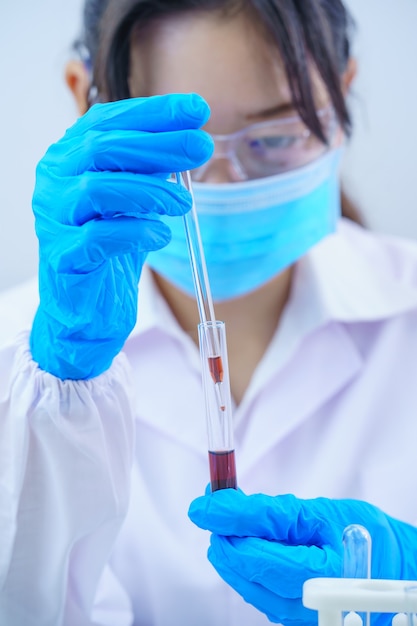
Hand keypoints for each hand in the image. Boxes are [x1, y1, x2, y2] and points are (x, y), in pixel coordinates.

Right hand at [30, 93, 212, 378]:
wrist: (88, 306)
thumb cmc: (112, 247)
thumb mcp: (135, 198)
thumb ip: (151, 167)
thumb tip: (193, 133)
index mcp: (70, 158)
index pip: (108, 121)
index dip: (154, 113)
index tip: (197, 109)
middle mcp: (54, 181)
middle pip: (102, 148)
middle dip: (158, 145)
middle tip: (201, 147)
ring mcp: (53, 219)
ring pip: (96, 189)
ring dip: (149, 191)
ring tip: (185, 202)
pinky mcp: (63, 257)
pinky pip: (98, 237)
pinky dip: (136, 232)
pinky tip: (161, 235)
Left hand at [188, 489, 416, 624]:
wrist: (389, 565)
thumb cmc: (361, 533)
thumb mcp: (318, 511)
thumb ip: (269, 512)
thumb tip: (219, 503)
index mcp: (326, 577)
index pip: (262, 555)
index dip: (228, 526)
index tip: (203, 505)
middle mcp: (313, 607)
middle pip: (250, 574)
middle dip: (226, 538)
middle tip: (214, 509)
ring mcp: (302, 619)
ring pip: (248, 586)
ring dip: (232, 553)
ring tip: (228, 524)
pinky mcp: (294, 621)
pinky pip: (258, 594)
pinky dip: (245, 567)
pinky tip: (245, 547)